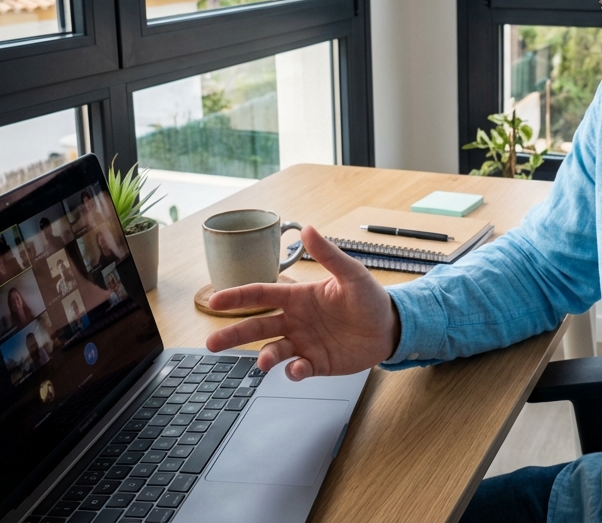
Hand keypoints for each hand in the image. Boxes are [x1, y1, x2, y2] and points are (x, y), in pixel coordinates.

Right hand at [204, 225, 400, 379]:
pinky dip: (294, 372)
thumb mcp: (351, 273)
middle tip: (211, 344)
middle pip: (257, 326)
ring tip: (264, 362)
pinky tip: (297, 369)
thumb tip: (308, 229)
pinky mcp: (316, 363)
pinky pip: (298, 369)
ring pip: (273, 350)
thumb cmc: (369, 298)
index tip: (215, 301)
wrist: (390, 328)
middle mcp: (295, 320)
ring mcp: (304, 343)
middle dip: (234, 334)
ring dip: (265, 356)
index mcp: (298, 296)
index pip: (262, 295)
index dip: (238, 297)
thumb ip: (328, 255)